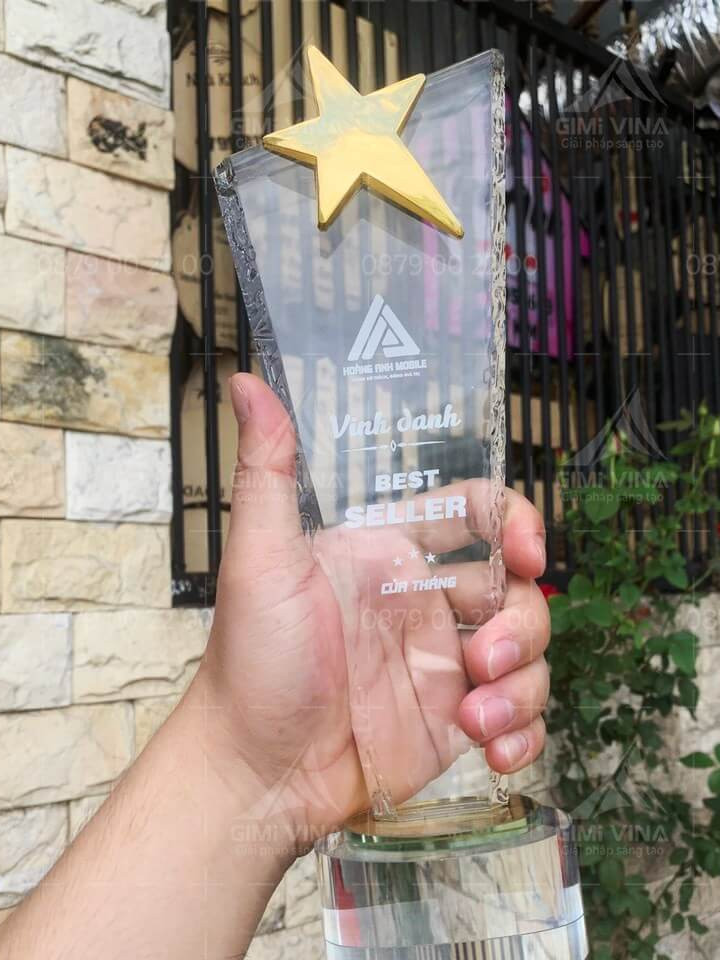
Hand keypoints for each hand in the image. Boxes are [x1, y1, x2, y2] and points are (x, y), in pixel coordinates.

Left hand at [194, 373, 549, 841]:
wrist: (254, 771)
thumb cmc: (251, 658)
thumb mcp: (260, 558)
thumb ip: (268, 471)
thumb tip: (247, 381)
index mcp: (391, 554)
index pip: (474, 514)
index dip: (514, 522)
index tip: (524, 552)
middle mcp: (425, 602)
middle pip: (516, 587)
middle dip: (520, 621)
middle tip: (481, 657)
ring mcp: (444, 663)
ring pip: (529, 652)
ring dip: (521, 684)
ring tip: (476, 716)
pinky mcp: (455, 720)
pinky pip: (520, 714)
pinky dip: (524, 731)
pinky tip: (495, 750)